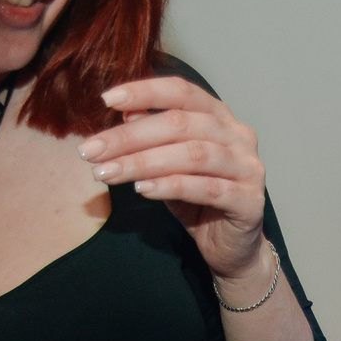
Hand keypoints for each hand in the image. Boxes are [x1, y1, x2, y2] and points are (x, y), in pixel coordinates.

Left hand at [84, 78, 276, 292]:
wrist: (231, 248)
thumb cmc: (199, 201)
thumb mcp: (167, 165)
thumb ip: (152, 138)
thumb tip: (124, 111)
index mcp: (219, 117)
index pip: (181, 92)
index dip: (144, 92)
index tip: (107, 99)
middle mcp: (239, 135)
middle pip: (180, 124)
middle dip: (130, 137)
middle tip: (91, 151)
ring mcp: (248, 167)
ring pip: (192, 155)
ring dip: (143, 163)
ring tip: (108, 173)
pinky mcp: (250, 200)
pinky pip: (206, 188)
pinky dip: (170, 187)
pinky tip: (142, 190)